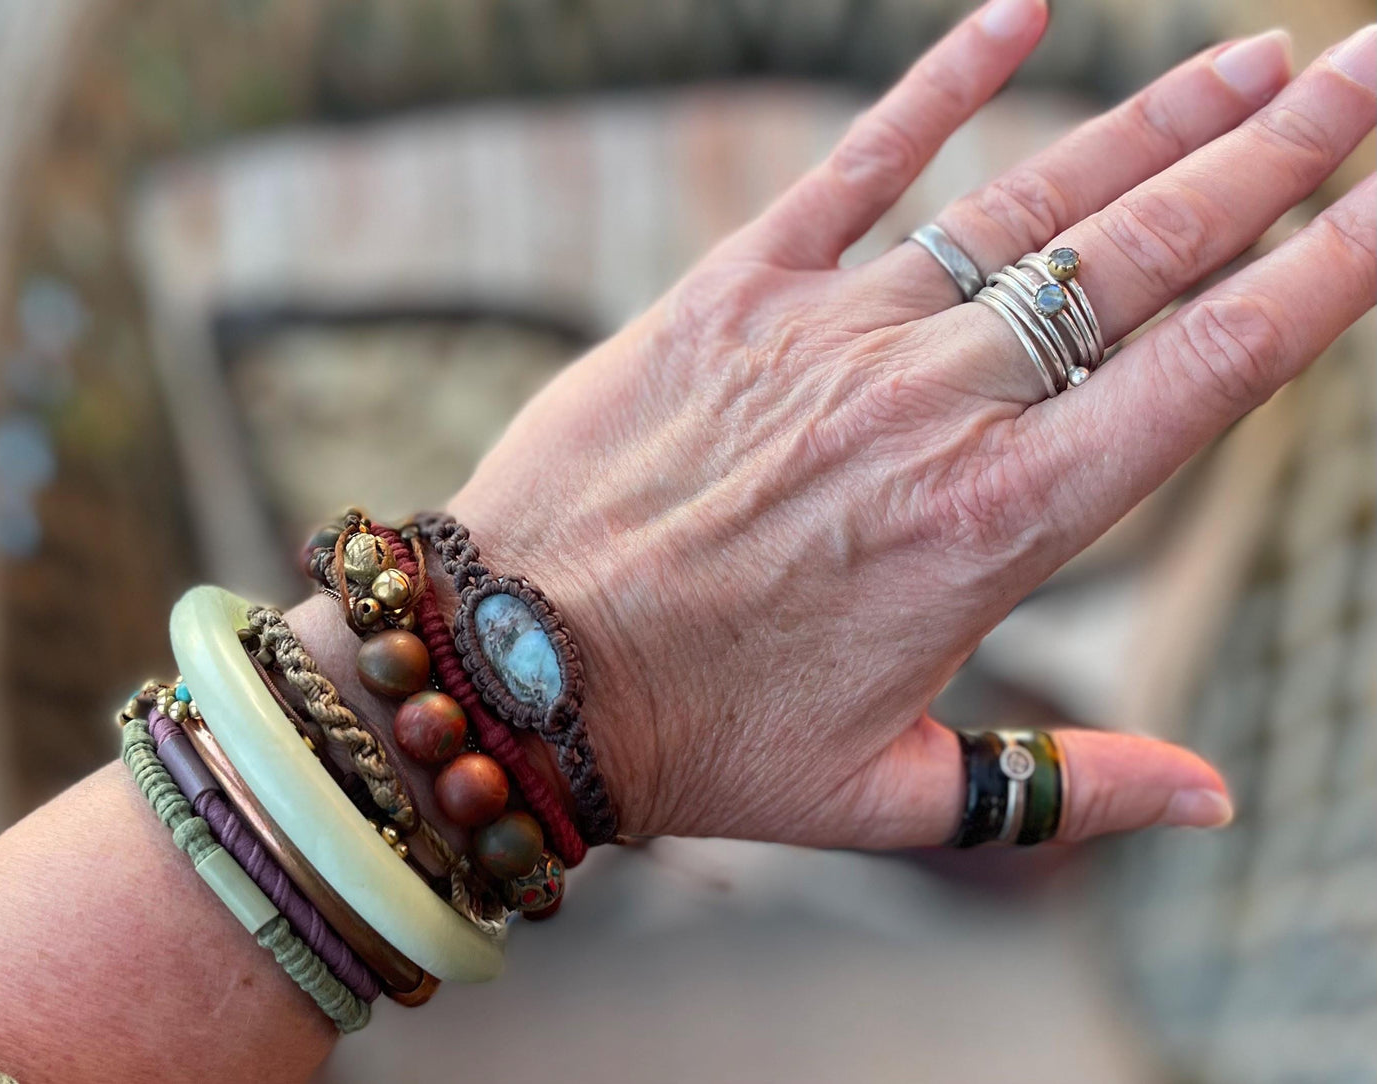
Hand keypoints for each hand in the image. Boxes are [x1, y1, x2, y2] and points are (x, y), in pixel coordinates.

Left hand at [446, 0, 1375, 848]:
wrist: (517, 669)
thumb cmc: (702, 741)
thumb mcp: (892, 794)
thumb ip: (1063, 791)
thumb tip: (1216, 801)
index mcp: (1000, 528)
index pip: (1208, 376)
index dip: (1324, 278)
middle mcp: (936, 409)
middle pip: (1144, 258)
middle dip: (1277, 157)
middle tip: (1368, 72)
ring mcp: (834, 334)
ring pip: (1030, 201)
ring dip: (1155, 121)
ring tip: (1254, 59)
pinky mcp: (732, 291)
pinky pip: (852, 162)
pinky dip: (940, 81)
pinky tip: (1023, 10)